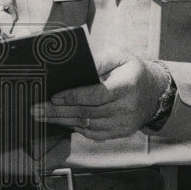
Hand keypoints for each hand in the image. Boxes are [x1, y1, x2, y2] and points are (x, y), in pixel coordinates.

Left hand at [31, 46, 170, 140]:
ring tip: (42, 115)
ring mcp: (123, 123)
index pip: (98, 94)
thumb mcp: (119, 56)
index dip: (74, 97)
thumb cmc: (132, 70)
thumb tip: (78, 65)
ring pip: (87, 125)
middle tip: (36, 109)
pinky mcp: (119, 133)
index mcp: (128, 85)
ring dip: (62, 121)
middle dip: (58, 111)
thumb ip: (99, 60)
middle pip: (88, 112)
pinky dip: (75, 127)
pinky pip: (93, 133)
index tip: (54, 97)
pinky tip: (60, 121)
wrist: (154, 93)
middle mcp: (127, 107)